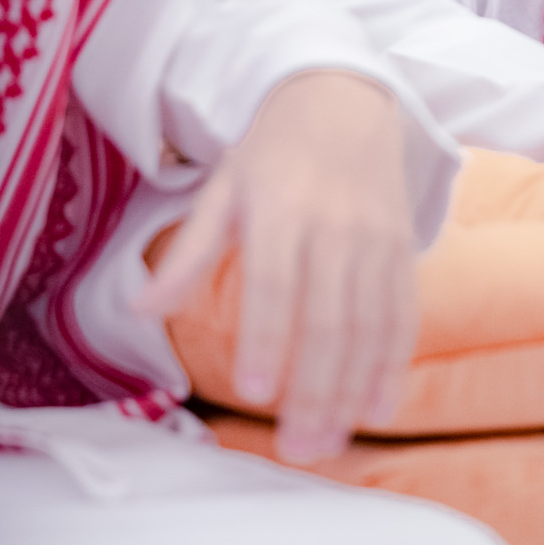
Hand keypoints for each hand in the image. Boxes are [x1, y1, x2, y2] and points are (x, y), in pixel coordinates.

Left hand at [135, 71, 416, 461]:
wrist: (344, 96)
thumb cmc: (272, 150)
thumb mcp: (224, 188)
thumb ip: (190, 253)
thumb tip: (140, 308)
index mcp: (283, 207)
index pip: (276, 282)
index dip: (267, 338)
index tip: (255, 392)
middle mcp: (337, 224)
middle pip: (330, 317)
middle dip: (316, 389)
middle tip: (297, 448)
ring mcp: (377, 237)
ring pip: (371, 324)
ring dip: (353, 391)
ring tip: (329, 443)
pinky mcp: (403, 246)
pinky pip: (403, 312)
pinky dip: (393, 363)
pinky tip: (378, 408)